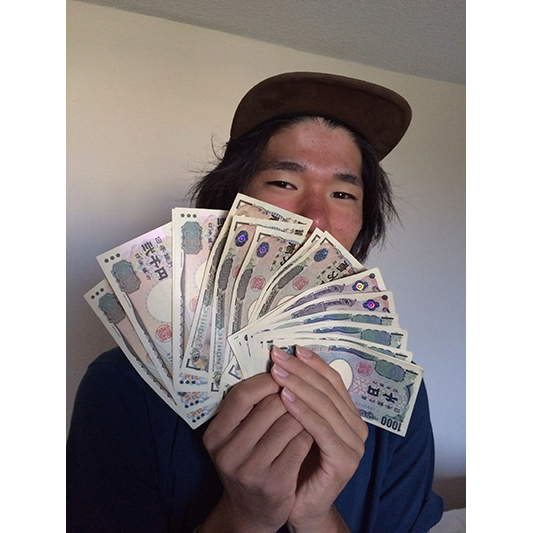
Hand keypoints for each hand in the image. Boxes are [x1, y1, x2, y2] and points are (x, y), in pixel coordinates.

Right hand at [202, 372, 312, 532]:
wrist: (251, 512)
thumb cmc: (247, 462)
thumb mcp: (235, 437)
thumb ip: (247, 409)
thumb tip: (276, 368)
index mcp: (215, 435)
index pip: (242, 395)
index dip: (266, 381)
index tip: (282, 374)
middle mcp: (228, 453)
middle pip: (270, 406)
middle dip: (290, 395)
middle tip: (300, 391)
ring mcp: (250, 471)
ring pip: (289, 424)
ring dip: (303, 414)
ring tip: (309, 410)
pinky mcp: (274, 485)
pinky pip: (300, 445)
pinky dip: (309, 434)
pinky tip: (312, 432)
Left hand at [269, 345, 368, 532]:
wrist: (303, 507)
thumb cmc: (299, 462)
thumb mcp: (301, 424)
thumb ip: (303, 400)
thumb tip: (286, 364)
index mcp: (349, 415)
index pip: (332, 380)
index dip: (313, 363)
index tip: (291, 348)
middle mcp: (357, 426)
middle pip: (328, 389)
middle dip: (301, 369)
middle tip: (278, 355)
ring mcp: (354, 444)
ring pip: (324, 405)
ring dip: (298, 385)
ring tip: (277, 372)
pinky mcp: (345, 460)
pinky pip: (321, 429)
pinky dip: (302, 411)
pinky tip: (284, 398)